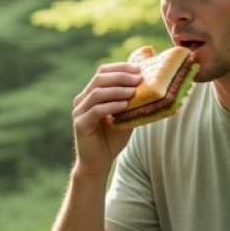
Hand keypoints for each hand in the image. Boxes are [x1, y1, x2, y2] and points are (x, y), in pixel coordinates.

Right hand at [71, 60, 141, 176]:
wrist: (99, 162)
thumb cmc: (111, 139)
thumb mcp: (125, 116)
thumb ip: (131, 102)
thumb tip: (150, 87)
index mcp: (91, 94)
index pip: (103, 72)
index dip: (120, 68)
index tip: (138, 69)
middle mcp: (82, 100)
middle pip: (99, 79)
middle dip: (120, 76)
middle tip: (138, 79)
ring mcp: (79, 111)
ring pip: (97, 93)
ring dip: (117, 90)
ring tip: (133, 91)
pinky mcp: (80, 124)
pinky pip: (96, 110)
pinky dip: (111, 106)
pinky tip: (124, 105)